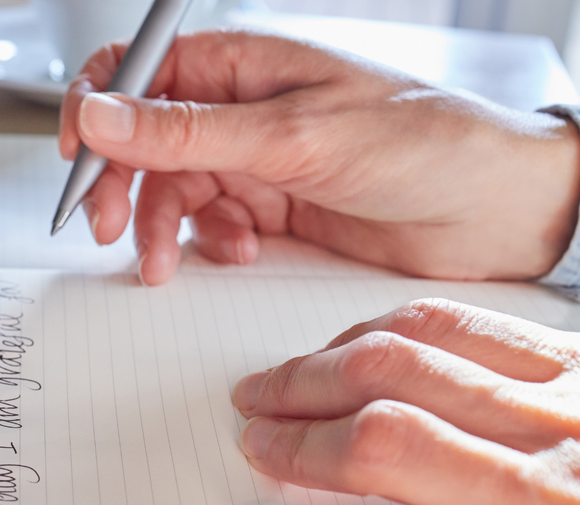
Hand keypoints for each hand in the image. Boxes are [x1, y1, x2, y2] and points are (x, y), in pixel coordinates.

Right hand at [58, 30, 579, 284]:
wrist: (499, 208)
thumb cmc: (421, 139)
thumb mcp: (291, 135)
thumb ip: (185, 130)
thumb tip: (98, 113)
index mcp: (238, 63)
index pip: (135, 69)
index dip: (94, 108)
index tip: (75, 156)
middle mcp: (237, 107)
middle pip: (141, 140)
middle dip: (119, 184)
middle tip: (106, 227)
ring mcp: (253, 159)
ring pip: (169, 189)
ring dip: (160, 227)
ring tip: (165, 262)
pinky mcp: (270, 206)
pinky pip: (208, 223)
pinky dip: (209, 243)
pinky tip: (240, 250)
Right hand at [231, 298, 579, 503]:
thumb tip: (337, 494)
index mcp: (535, 502)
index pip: (385, 446)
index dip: (306, 447)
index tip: (263, 449)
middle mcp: (559, 430)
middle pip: (394, 374)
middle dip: (305, 386)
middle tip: (257, 402)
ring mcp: (576, 383)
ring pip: (430, 331)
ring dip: (344, 347)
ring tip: (298, 369)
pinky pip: (480, 318)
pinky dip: (408, 323)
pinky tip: (374, 340)